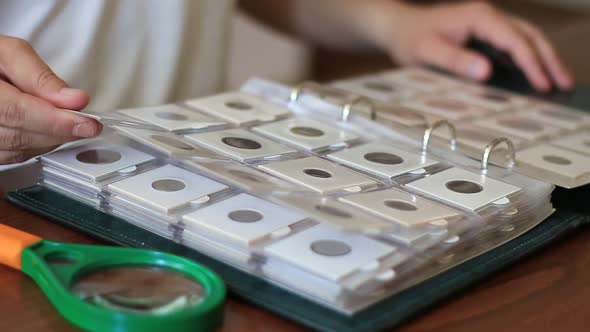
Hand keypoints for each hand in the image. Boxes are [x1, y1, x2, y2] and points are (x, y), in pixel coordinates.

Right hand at [0, 36, 100, 164]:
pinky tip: (50, 133)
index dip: (55, 121)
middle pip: (18, 136)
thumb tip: (74, 100)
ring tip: (71, 124)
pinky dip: (36, 146)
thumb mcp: (8, 53)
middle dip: (59, 132)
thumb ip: (39, 76)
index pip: (16, 112)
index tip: (88, 124)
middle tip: (89, 125)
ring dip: (50, 140)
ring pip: (16, 151)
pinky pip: (11, 157)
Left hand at [365, 1, 572, 90]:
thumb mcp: (427, 52)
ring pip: (525, 38)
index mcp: (479, 16)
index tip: (544, 85)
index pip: (514, 39)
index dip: (532, 63)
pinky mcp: (485, 34)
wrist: (398, 27)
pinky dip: (528, 59)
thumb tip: (486, 73)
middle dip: (548, 60)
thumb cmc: (409, 39)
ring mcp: (488, 23)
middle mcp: (488, 16)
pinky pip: (513, 45)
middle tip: (565, 85)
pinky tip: (535, 76)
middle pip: (528, 35)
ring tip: (559, 82)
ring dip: (543, 58)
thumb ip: (455, 61)